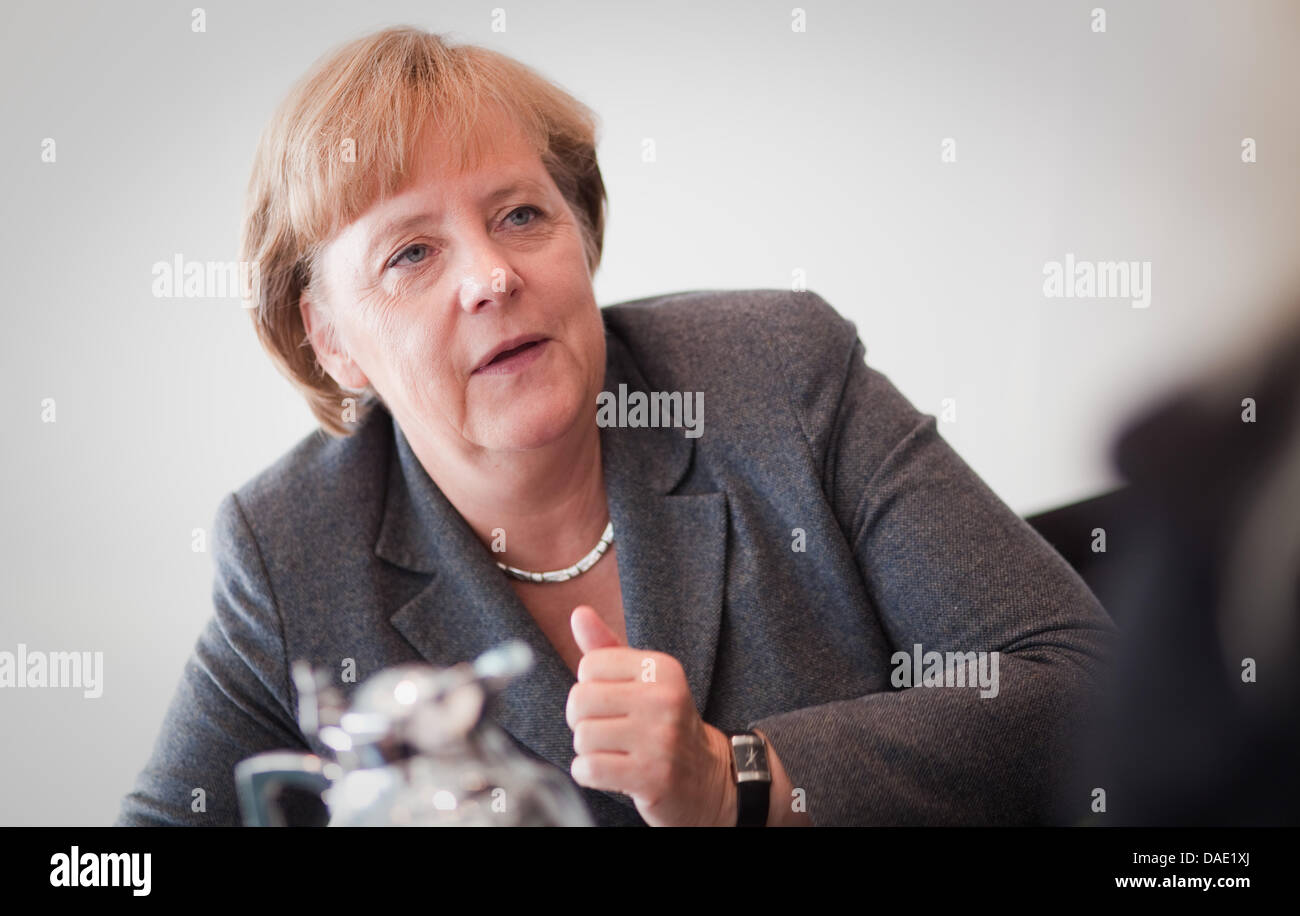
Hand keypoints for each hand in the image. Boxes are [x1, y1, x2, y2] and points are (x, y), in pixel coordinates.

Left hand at [565, 604, 737, 825]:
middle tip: (607, 730)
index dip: (590, 687)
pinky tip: (611, 772)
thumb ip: (608, 647)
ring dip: (588, 750)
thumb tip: (578, 613)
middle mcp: (665, 699)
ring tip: (614, 751)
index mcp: (662, 669)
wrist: (708, 779)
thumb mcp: (644, 681)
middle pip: (580, 700)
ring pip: (582, 736)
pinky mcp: (651, 777)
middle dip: (583, 720)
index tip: (613, 703)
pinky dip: (588, 773)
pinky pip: (588, 769)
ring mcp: (660, 740)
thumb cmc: (665, 725)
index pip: (590, 665)